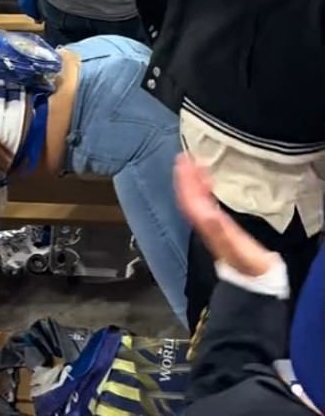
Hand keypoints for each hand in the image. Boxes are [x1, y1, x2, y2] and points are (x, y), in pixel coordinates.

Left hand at [174, 154, 276, 277]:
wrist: (258, 283)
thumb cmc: (251, 266)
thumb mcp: (238, 248)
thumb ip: (221, 231)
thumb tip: (207, 212)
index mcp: (209, 227)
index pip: (191, 200)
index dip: (186, 180)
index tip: (184, 160)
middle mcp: (206, 226)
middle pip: (190, 199)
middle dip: (186, 178)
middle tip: (187, 157)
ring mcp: (211, 228)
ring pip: (195, 202)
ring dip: (193, 183)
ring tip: (195, 166)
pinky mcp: (219, 230)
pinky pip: (204, 206)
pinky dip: (203, 192)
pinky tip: (208, 186)